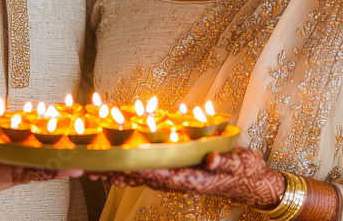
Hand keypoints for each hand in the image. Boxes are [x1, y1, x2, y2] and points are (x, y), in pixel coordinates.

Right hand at [0, 119, 80, 199]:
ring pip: (21, 174)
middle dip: (51, 168)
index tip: (67, 166)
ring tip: (70, 153)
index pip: (15, 174)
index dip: (42, 170)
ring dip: (42, 165)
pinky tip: (44, 151)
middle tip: (81, 160)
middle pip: (24, 176)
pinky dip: (29, 161)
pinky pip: (13, 169)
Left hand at [87, 147, 284, 209]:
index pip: (158, 173)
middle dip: (117, 172)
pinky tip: (119, 165)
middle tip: (90, 167)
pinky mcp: (178, 174)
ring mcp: (177, 178)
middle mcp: (179, 180)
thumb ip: (222, 162)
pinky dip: (132, 168)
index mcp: (191, 178)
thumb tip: (208, 160)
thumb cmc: (245, 171)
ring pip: (142, 176)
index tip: (116, 165)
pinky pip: (151, 172)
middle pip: (142, 176)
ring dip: (118, 172)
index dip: (136, 169)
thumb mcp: (238, 163)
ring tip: (95, 167)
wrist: (252, 182)